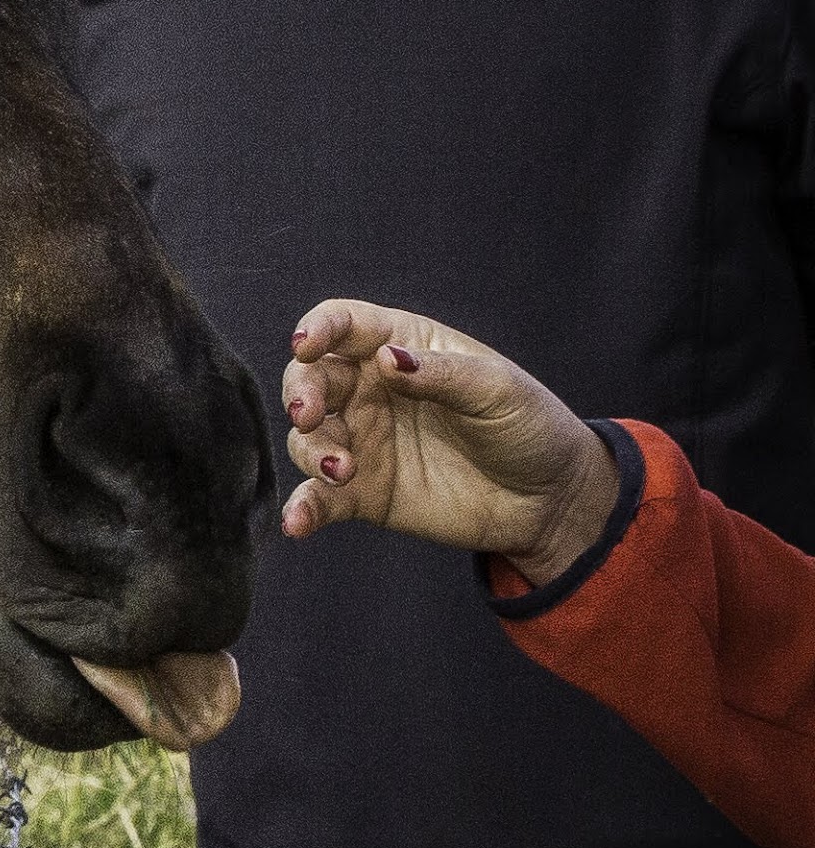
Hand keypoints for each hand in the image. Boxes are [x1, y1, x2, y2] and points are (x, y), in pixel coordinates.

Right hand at [278, 300, 617, 584]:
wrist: (548, 500)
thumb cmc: (529, 428)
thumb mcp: (497, 390)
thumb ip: (441, 373)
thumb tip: (386, 357)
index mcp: (402, 347)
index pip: (345, 324)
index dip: (318, 328)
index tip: (306, 345)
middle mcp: (371, 390)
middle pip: (311, 378)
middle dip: (302, 393)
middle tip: (310, 416)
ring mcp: (362, 441)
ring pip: (307, 437)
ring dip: (310, 450)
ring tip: (341, 471)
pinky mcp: (361, 492)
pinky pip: (319, 497)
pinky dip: (303, 509)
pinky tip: (298, 523)